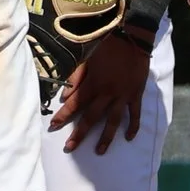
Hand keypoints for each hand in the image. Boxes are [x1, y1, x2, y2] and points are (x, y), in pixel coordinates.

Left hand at [50, 32, 151, 153]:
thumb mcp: (88, 60)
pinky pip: (135, 114)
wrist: (133, 39)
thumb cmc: (108, 47)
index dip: (63, 115)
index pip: (75, 103)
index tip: (53, 126)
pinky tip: (129, 138)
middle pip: (91, 117)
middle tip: (70, 148)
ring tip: (99, 151)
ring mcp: (123, 96)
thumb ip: (76, 78)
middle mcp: (107, 93)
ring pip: (113, 121)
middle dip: (80, 133)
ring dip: (106, 137)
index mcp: (94, 83)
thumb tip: (64, 96)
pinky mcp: (136, 95)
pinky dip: (133, 126)